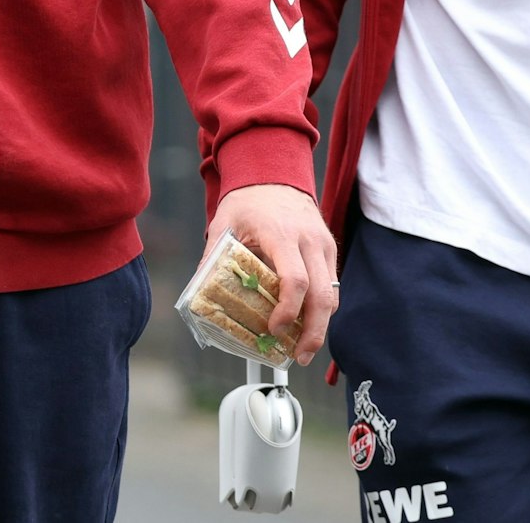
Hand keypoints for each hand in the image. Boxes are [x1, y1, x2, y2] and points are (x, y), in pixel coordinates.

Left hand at [203, 183, 337, 366]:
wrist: (274, 173)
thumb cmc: (248, 200)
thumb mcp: (224, 224)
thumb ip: (212, 258)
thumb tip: (197, 294)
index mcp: (281, 234)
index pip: (295, 279)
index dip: (287, 310)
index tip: (274, 329)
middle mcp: (308, 240)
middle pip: (322, 295)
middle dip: (313, 331)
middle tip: (299, 356)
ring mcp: (322, 244)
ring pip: (332, 293)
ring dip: (321, 325)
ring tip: (303, 348)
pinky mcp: (329, 248)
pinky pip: (332, 285)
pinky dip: (322, 308)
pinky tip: (307, 325)